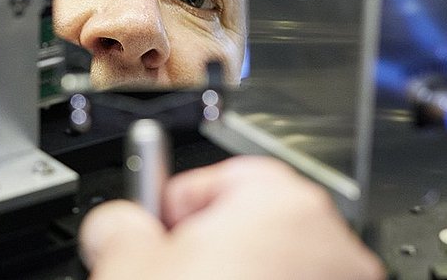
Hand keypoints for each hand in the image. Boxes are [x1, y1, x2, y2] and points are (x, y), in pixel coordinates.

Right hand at [79, 156, 384, 279]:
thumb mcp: (127, 269)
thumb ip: (119, 227)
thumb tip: (116, 225)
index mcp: (280, 204)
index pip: (220, 177)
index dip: (174, 208)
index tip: (153, 234)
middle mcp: (330, 244)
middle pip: (255, 227)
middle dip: (209, 253)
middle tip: (169, 278)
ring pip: (279, 271)